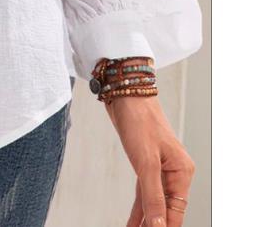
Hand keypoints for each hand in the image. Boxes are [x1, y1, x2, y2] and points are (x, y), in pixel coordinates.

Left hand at [105, 95, 194, 225]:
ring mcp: (159, 168)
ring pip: (154, 203)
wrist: (126, 94)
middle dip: (155, 226)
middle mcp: (174, 172)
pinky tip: (133, 223)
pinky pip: (144, 192)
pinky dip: (139, 208)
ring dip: (145, 221)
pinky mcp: (144, 163)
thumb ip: (152, 196)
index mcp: (182, 172)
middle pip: (166, 209)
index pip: (176, 212)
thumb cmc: (140, 121)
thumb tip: (159, 226)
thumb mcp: (146, 162)